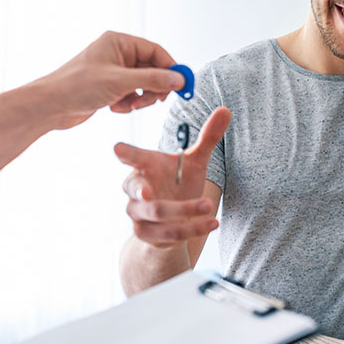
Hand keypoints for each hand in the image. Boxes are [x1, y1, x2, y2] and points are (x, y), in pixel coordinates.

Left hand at [36, 31, 186, 129]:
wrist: (50, 106)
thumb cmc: (76, 86)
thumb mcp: (121, 82)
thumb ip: (153, 80)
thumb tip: (178, 79)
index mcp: (119, 42)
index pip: (155, 51)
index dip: (171, 67)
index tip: (182, 83)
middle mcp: (117, 54)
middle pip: (151, 69)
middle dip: (154, 87)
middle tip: (157, 100)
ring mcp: (113, 71)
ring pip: (143, 84)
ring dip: (140, 98)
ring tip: (129, 105)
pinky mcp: (109, 87)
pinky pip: (131, 94)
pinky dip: (128, 103)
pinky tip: (115, 107)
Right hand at [115, 107, 230, 247]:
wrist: (172, 221)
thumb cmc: (178, 183)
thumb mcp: (194, 162)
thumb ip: (208, 138)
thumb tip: (226, 110)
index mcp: (145, 166)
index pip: (132, 158)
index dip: (125, 153)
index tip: (117, 148)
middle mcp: (137, 190)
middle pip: (137, 190)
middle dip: (144, 192)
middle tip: (149, 192)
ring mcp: (139, 214)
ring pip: (156, 213)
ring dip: (184, 211)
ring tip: (209, 206)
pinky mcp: (147, 234)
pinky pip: (169, 234)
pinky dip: (192, 229)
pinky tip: (212, 223)